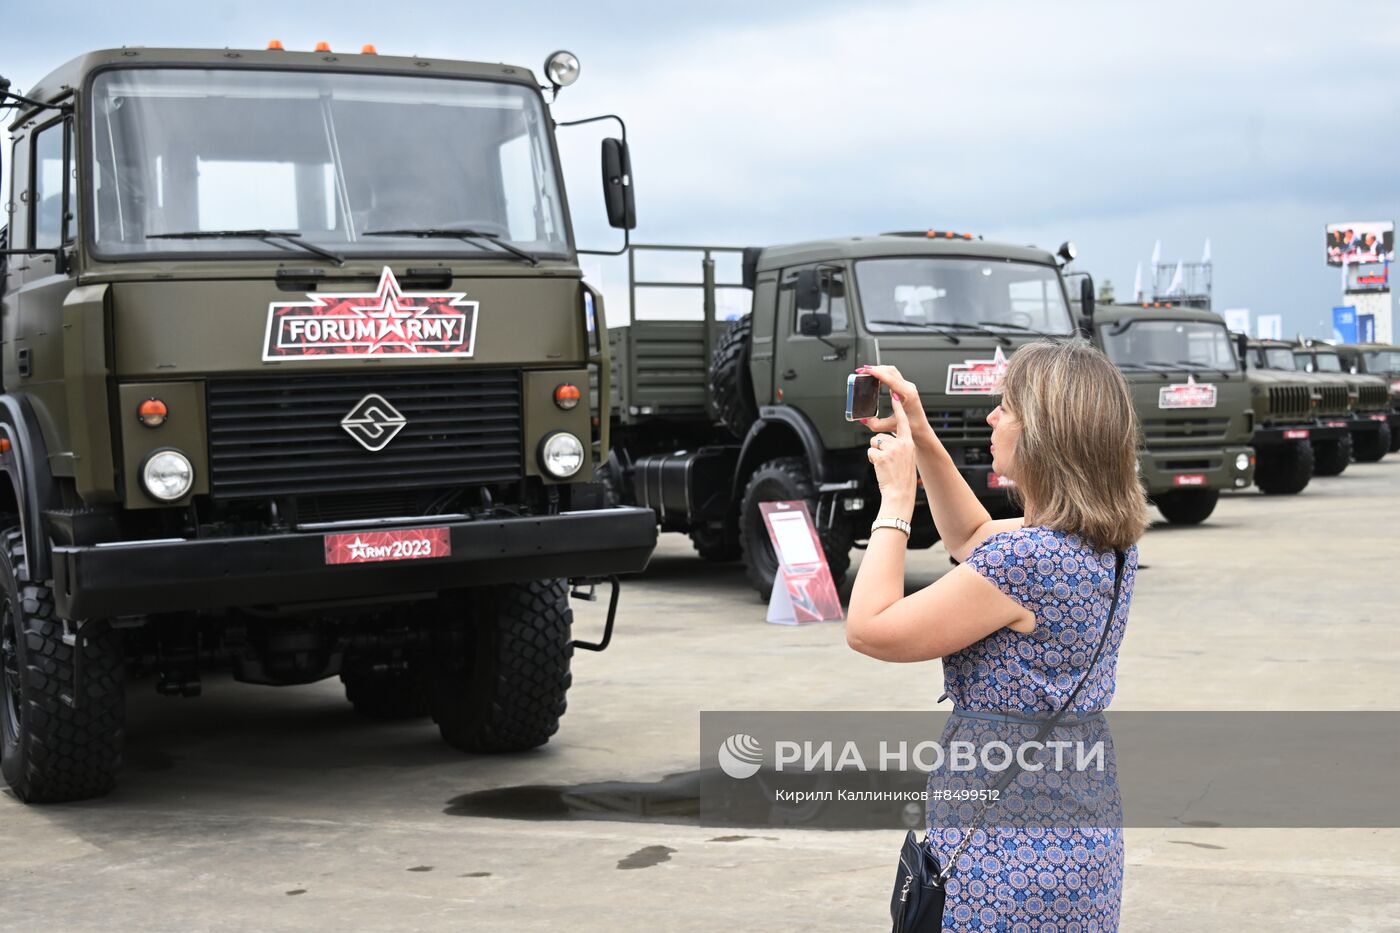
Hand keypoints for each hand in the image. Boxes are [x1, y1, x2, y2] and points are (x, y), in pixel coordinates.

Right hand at [858, 365, 932, 442]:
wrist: (921, 427)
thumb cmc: (912, 426)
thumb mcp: (891, 426)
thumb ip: (876, 424)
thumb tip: (863, 419)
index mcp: (908, 394)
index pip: (891, 379)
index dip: (877, 373)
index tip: (867, 370)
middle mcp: (909, 388)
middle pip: (890, 371)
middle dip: (875, 369)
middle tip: (862, 371)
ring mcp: (908, 386)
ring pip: (892, 371)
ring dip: (879, 370)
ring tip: (866, 372)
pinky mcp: (905, 387)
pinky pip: (893, 376)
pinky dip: (883, 374)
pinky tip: (875, 377)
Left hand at [866, 392, 917, 520]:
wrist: (900, 494)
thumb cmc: (902, 479)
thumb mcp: (906, 459)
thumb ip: (899, 447)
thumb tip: (886, 441)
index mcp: (909, 443)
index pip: (903, 422)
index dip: (898, 408)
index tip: (895, 393)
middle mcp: (901, 444)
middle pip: (882, 436)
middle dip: (879, 447)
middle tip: (887, 462)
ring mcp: (891, 450)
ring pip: (874, 444)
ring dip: (875, 454)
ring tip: (884, 466)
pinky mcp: (881, 456)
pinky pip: (870, 452)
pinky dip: (872, 460)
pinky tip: (880, 468)